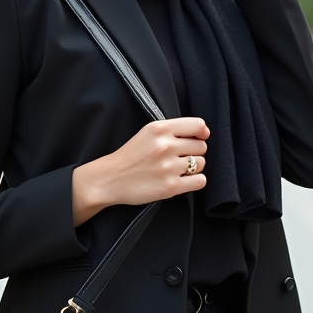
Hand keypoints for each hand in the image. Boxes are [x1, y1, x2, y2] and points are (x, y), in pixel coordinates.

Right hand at [71, 117, 208, 225]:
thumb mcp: (148, 132)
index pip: (198, 125)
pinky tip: (183, 180)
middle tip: (181, 157)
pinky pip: (200, 181)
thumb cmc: (130, 155)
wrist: (110, 179)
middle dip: (195, 152)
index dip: (202, 132)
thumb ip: (171, 129)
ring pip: (202, 163)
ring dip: (195, 167)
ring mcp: (168, 167)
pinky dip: (195, 181)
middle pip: (202, 146)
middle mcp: (165, 146)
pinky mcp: (170, 187)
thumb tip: (202, 132)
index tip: (199, 138)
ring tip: (178, 169)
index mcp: (159, 129)